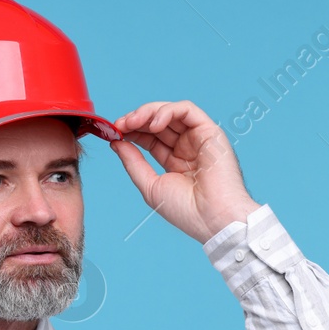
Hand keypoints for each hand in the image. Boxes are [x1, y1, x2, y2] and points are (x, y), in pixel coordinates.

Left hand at [110, 100, 261, 243]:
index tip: (114, 132)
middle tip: (120, 125)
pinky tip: (153, 124)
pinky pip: (186, 110)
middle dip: (136, 120)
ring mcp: (199, 139)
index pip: (151, 138)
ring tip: (131, 122)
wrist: (213, 219)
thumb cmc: (188, 211)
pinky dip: (167, 111)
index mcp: (176, 162)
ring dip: (147, 113)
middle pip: (158, 123)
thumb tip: (117, 142)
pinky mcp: (210, 132)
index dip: (132, 132)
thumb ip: (133, 163)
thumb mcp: (151, 186)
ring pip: (171, 112)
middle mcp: (188, 148)